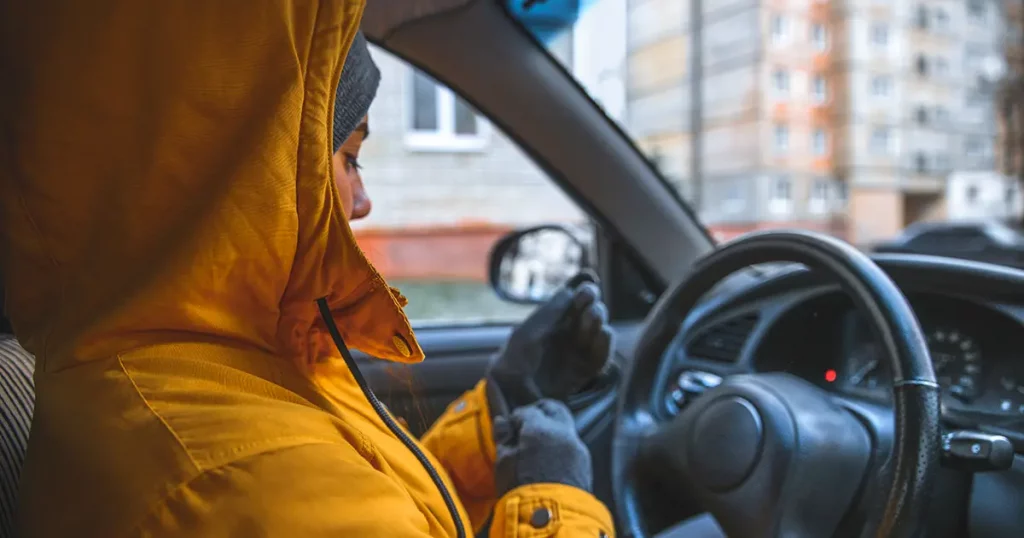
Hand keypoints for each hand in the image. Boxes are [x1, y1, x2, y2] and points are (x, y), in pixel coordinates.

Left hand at [486, 273, 613, 414]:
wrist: (512, 396)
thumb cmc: (513, 362)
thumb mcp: (525, 334)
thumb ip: (547, 314)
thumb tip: (569, 291)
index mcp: (553, 323)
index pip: (575, 303)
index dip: (584, 294)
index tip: (587, 291)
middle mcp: (568, 335)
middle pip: (590, 315)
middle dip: (593, 307)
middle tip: (592, 306)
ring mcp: (579, 353)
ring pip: (597, 332)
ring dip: (599, 322)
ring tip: (595, 316)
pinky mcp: (587, 372)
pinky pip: (601, 356)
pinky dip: (606, 344)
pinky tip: (604, 334)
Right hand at [493, 399, 592, 494]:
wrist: (550, 518)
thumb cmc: (521, 489)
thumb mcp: (504, 463)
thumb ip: (504, 438)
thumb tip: (503, 422)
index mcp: (540, 428)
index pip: (528, 411)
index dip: (516, 417)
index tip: (509, 428)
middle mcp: (563, 432)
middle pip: (555, 409)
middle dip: (541, 411)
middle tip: (527, 423)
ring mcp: (577, 447)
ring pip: (566, 426)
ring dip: (552, 429)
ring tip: (538, 444)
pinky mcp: (585, 463)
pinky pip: (572, 444)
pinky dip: (560, 444)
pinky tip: (549, 458)